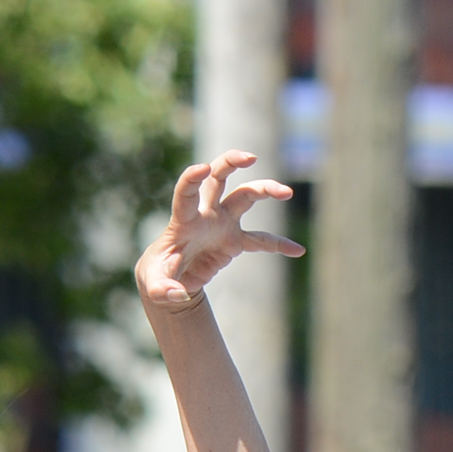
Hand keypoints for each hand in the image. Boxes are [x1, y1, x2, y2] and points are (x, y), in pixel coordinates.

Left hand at [135, 152, 305, 312]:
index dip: (192, 178)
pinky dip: (279, 245)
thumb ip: (163, 290)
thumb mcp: (155, 284)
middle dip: (231, 162)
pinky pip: (261, 240)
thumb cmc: (159, 275)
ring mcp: (222, 224)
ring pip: (245, 196)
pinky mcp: (235, 241)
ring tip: (287, 193)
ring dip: (265, 189)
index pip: (186, 193)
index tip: (202, 167)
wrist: (171, 279)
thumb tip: (179, 294)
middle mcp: (205, 214)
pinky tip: (297, 250)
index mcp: (183, 220)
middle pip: (218, 177)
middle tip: (251, 157)